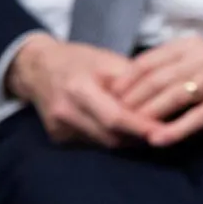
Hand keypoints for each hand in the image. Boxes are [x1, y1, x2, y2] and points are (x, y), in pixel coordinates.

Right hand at [8, 34, 161, 146]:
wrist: (37, 68)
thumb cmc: (78, 60)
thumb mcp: (107, 60)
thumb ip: (132, 81)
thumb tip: (162, 96)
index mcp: (78, 89)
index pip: (114, 117)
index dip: (141, 127)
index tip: (165, 129)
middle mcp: (65, 113)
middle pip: (110, 136)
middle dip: (139, 137)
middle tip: (165, 132)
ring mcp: (59, 129)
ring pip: (103, 144)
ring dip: (128, 140)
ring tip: (150, 131)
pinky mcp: (58, 138)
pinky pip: (92, 143)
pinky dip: (112, 138)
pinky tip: (127, 131)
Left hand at [112, 36, 202, 147]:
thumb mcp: (200, 54)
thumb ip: (171, 63)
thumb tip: (130, 83)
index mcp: (191, 45)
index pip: (149, 61)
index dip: (126, 80)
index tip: (108, 96)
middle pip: (157, 80)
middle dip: (132, 101)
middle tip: (112, 118)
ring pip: (174, 96)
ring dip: (148, 114)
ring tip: (129, 129)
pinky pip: (197, 117)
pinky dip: (176, 130)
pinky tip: (158, 140)